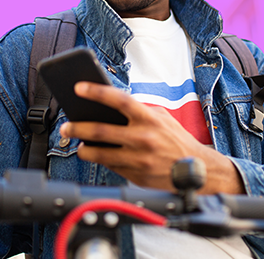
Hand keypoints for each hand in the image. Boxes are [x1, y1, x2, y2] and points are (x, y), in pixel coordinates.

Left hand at [60, 82, 244, 193]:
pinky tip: (95, 155)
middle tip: (66, 126)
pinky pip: (111, 167)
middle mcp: (143, 137)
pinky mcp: (136, 175)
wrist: (196, 168)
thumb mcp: (161, 117)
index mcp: (149, 118)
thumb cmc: (175, 139)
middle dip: (78, 128)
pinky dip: (101, 160)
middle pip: (101, 130)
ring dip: (84, 149)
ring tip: (78, 144)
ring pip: (101, 154)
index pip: (118, 99)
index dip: (96, 92)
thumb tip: (109, 107)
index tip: (78, 87)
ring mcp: (139, 159)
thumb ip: (138, 111)